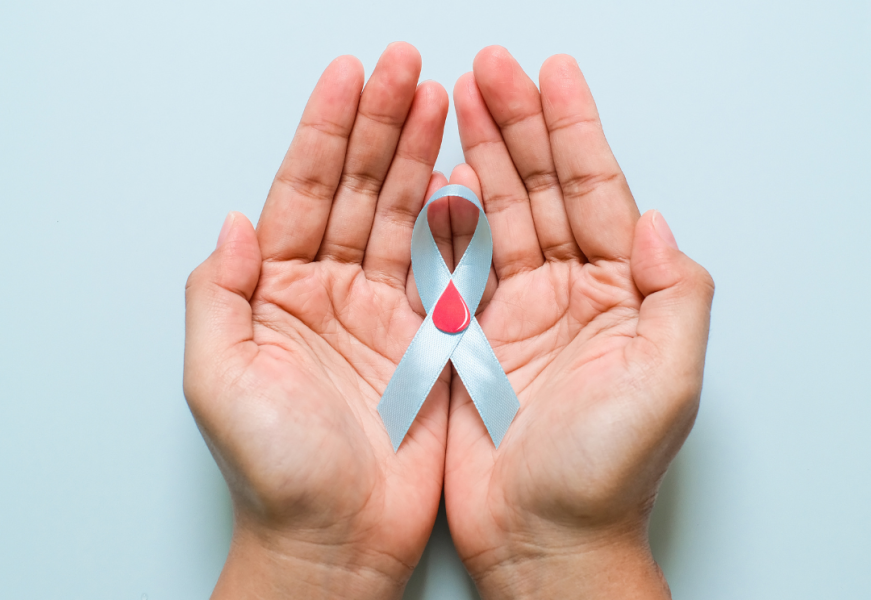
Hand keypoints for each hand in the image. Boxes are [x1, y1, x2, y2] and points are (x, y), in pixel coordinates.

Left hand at [183, 43, 450, 598]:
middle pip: (359, 190)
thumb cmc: (276, 470)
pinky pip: (444, 269)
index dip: (327, 133)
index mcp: (277, 292)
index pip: (304, 193)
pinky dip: (457, 223)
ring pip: (404, 218)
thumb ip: (219, 294)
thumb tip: (237, 222)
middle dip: (383, 126)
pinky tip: (465, 179)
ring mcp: (383, 312)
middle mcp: (330, 293)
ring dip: (422, 158)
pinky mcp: (428, 341)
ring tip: (441, 101)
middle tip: (408, 68)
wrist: (338, 538)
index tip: (350, 78)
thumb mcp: (219, 378)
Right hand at [443, 47, 713, 598]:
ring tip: (456, 101)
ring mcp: (515, 312)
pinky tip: (431, 178)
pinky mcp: (469, 338)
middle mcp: (568, 295)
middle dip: (515, 125)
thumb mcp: (668, 384)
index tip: (550, 75)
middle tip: (489, 70)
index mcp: (619, 295)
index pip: (595, 192)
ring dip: (476, 157)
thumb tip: (659, 222)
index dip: (572, 129)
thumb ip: (678, 296)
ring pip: (494, 216)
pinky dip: (442, 220)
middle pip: (540, 190)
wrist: (542, 540)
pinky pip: (453, 264)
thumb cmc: (605, 475)